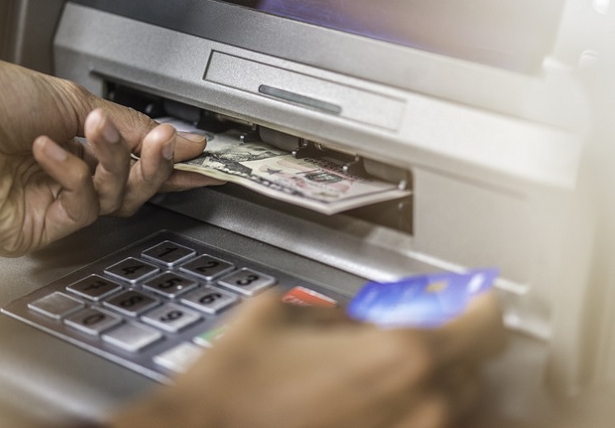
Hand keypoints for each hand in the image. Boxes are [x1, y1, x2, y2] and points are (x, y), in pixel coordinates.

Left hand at [0, 46, 219, 255]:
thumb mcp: (74, 101)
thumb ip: (130, 127)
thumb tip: (179, 138)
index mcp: (76, 148)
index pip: (133, 165)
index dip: (168, 165)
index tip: (200, 161)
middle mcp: (67, 180)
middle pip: (132, 190)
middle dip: (150, 163)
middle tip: (161, 141)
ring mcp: (52, 207)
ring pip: (113, 201)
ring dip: (112, 160)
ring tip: (95, 128)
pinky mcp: (37, 229)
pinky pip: (79, 207)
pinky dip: (70, 172)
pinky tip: (46, 149)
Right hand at [111, 293, 505, 427]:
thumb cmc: (234, 387)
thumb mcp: (280, 318)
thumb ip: (334, 315)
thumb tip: (356, 321)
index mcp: (399, 354)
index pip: (485, 322)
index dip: (478, 307)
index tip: (467, 303)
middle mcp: (420, 407)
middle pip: (473, 370)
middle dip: (446, 350)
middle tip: (404, 344)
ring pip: (452, 411)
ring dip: (428, 390)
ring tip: (375, 383)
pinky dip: (406, 417)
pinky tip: (362, 410)